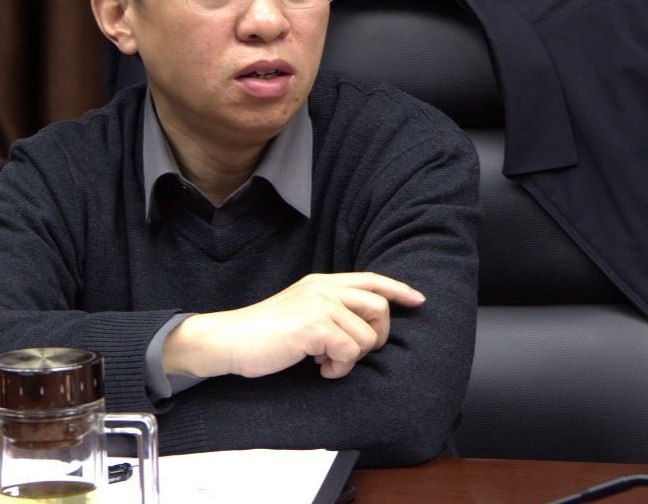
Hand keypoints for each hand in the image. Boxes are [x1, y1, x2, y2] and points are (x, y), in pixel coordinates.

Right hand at [164, 272, 424, 379]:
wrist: (229, 340)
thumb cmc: (263, 335)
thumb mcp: (300, 312)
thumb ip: (328, 311)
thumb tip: (361, 329)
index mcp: (321, 283)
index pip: (371, 279)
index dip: (398, 289)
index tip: (418, 300)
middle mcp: (324, 288)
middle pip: (379, 307)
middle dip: (375, 336)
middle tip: (349, 353)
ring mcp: (320, 305)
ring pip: (368, 336)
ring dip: (351, 358)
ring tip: (325, 362)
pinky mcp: (315, 326)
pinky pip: (350, 352)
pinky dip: (339, 368)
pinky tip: (319, 368)